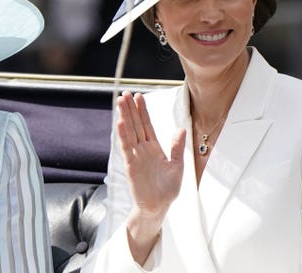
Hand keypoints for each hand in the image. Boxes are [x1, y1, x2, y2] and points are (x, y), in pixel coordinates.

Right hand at [116, 91, 185, 218]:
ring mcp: (136, 156)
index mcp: (154, 148)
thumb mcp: (177, 166)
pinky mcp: (131, 165)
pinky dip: (123, 135)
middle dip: (131, 109)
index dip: (143, 111)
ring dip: (125, 117)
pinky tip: (120, 122)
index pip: (147, 125)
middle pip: (136, 124)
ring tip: (120, 102)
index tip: (138, 96)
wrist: (159, 207)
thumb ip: (177, 148)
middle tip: (125, 93)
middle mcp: (143, 149)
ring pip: (129, 132)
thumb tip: (181, 129)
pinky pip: (126, 147)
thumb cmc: (167, 189)